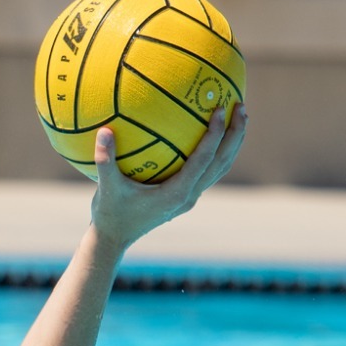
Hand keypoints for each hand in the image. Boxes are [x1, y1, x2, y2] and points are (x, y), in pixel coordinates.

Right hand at [89, 102, 247, 254]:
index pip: (204, 159)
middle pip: (222, 162)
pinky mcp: (185, 196)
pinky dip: (216, 150)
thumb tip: (104, 131)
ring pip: (220, 167)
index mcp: (177, 193)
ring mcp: (190, 196)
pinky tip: (211, 132)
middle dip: (235, 134)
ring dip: (231, 143)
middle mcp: (189, 195)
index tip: (220, 108)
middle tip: (241, 106)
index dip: (215, 133)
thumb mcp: (106, 187)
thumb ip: (105, 160)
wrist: (114, 239)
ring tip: (238, 116)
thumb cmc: (110, 214)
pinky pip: (208, 170)